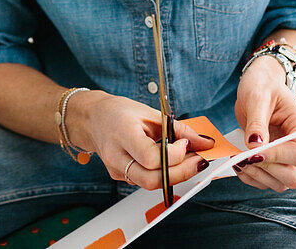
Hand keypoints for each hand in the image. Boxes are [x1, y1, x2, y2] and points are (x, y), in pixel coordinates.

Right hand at [68, 91, 214, 190]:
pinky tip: (172, 162)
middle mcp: (116, 156)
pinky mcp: (119, 176)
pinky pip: (145, 180)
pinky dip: (163, 174)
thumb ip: (178, 129)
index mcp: (123, 134)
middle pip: (151, 179)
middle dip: (181, 172)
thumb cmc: (119, 112)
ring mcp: (116, 170)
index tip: (186, 143)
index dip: (173, 154)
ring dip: (175, 175)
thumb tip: (204, 142)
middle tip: (199, 160)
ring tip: (190, 161)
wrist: (92, 119)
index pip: (150, 157)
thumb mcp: (150, 113)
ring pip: (149, 184)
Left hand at [232, 56, 295, 191]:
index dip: (276, 157)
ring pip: (281, 183)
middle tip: (242, 158)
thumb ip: (257, 122)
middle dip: (266, 170)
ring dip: (257, 176)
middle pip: (293, 176)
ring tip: (238, 159)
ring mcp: (287, 156)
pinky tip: (239, 163)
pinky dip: (252, 177)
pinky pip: (267, 181)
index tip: (252, 152)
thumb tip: (255, 146)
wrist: (259, 85)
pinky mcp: (275, 162)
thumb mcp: (257, 97)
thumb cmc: (262, 86)